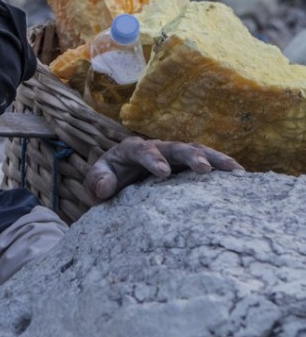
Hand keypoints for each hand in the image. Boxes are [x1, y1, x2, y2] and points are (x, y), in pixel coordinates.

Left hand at [85, 137, 243, 201]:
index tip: (162, 172)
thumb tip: (104, 188)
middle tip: (204, 169)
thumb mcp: (96, 182)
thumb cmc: (106, 180)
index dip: (152, 159)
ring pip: (197, 152)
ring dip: (215, 159)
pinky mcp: (186, 165)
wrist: (116, 181)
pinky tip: (241, 178)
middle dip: (190, 157)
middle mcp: (156, 148)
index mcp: (131, 149)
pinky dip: (222, 168)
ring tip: (235, 171)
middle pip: (175, 148)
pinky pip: (207, 163)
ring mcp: (174, 155)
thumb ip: (97, 182)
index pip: (142, 150)